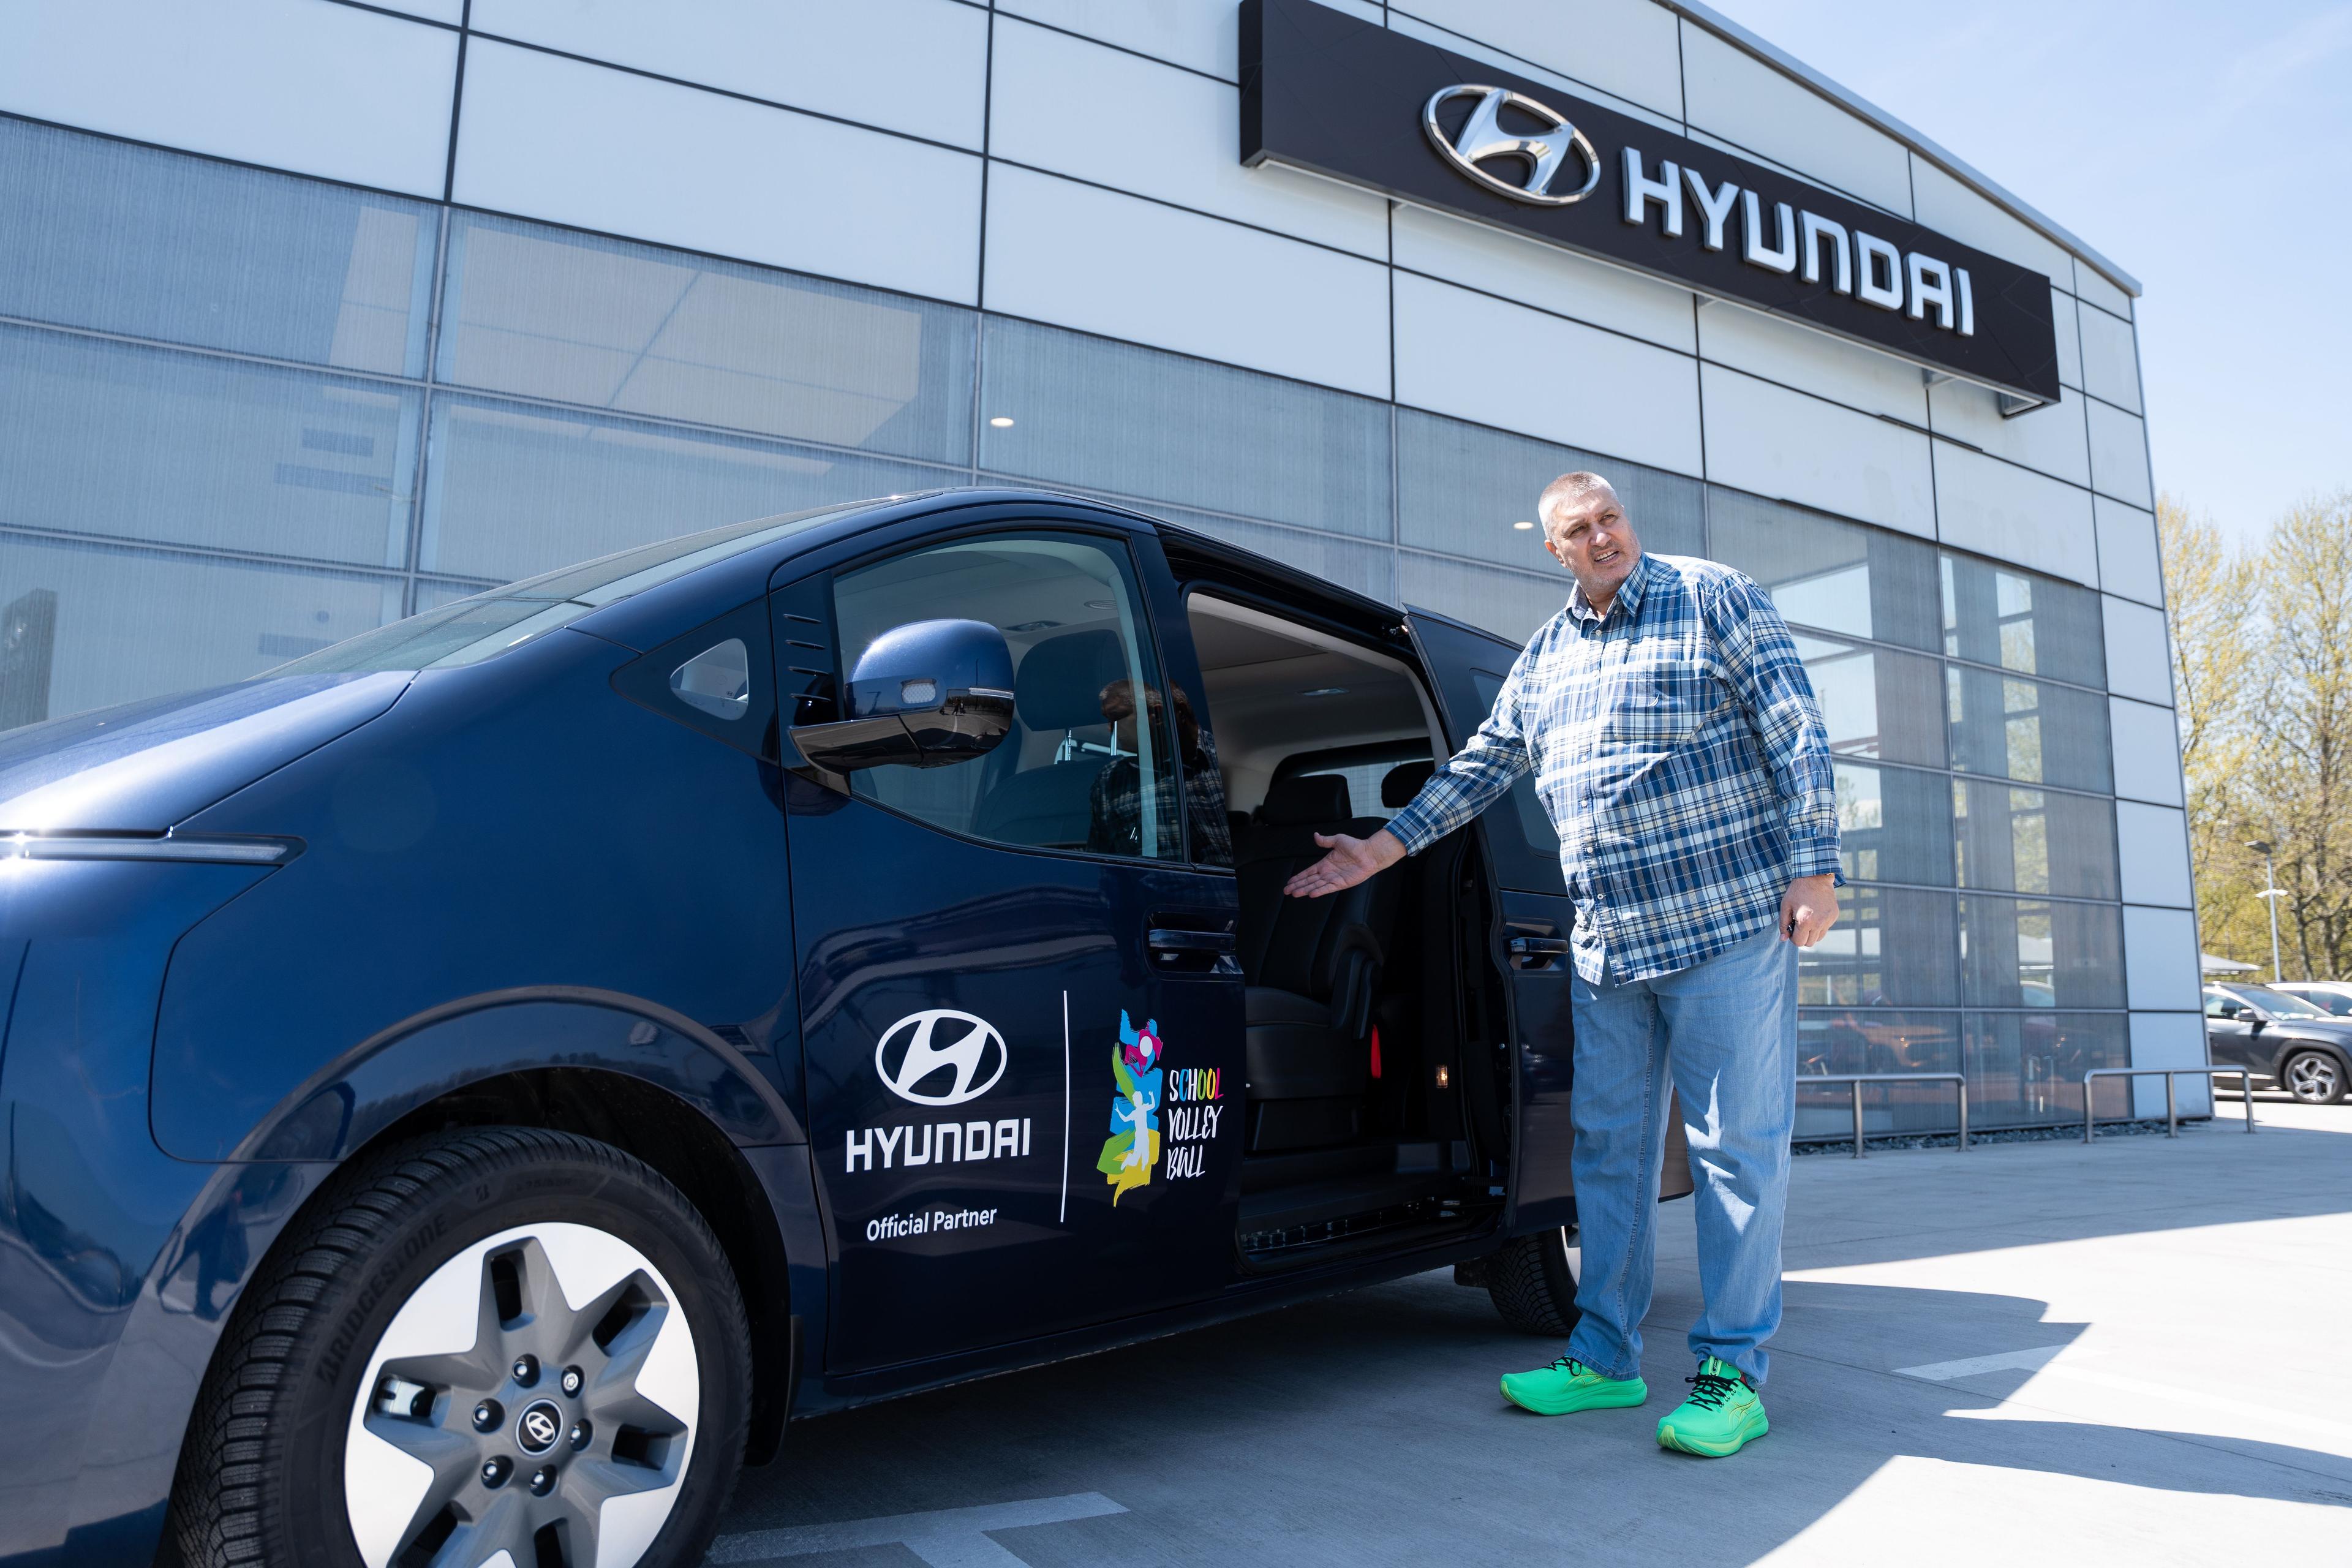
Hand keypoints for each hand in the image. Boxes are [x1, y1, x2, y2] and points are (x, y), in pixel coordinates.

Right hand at [1283, 828, 1406, 897]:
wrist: (1369, 853)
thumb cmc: (1356, 846)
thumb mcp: (1338, 840)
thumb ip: (1325, 841)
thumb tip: (1316, 836)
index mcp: (1325, 863)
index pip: (1308, 872)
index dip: (1298, 877)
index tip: (1289, 882)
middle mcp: (1328, 872)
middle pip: (1309, 881)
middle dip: (1297, 886)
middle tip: (1286, 891)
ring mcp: (1334, 878)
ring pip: (1316, 885)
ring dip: (1305, 889)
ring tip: (1295, 893)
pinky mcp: (1341, 883)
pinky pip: (1328, 888)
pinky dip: (1319, 891)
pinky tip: (1311, 894)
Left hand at [1780, 874, 1837, 945]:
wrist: (1815, 877)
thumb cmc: (1797, 891)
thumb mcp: (1785, 906)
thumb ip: (1783, 925)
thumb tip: (1783, 939)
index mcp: (1805, 921)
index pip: (1799, 942)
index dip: (1793, 938)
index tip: (1792, 930)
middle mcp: (1819, 923)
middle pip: (1810, 943)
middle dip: (1802, 937)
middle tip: (1799, 925)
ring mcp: (1828, 920)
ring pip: (1819, 938)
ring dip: (1812, 933)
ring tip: (1807, 920)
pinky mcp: (1834, 916)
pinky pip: (1826, 928)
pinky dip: (1820, 925)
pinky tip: (1815, 914)